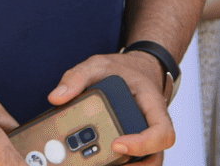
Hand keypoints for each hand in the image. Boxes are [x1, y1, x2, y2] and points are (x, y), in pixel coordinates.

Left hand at [49, 52, 173, 164]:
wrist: (134, 70)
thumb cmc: (121, 69)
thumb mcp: (98, 65)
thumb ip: (77, 77)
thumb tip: (56, 97)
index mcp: (152, 105)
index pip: (162, 132)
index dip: (143, 144)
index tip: (117, 144)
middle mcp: (152, 126)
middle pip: (154, 157)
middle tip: (97, 164)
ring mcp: (145, 139)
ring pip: (145, 164)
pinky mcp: (134, 147)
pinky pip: (132, 163)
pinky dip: (116, 165)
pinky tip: (92, 163)